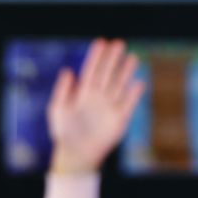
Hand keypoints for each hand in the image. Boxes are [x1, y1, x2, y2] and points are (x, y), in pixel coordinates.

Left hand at [47, 39, 144, 174]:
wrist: (77, 155)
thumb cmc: (64, 133)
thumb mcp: (58, 110)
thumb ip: (62, 90)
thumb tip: (68, 71)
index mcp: (82, 93)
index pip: (91, 70)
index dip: (96, 57)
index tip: (101, 42)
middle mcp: (98, 97)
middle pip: (108, 74)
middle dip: (113, 59)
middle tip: (119, 43)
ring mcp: (110, 106)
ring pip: (120, 84)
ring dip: (126, 71)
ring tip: (133, 57)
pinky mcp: (120, 118)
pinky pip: (129, 103)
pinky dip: (134, 93)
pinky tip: (139, 82)